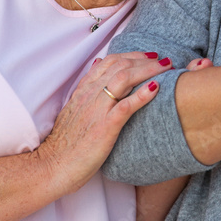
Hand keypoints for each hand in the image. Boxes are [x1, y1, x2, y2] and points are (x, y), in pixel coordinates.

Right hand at [36, 52, 167, 194]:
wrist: (53, 165)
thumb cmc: (67, 142)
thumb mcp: (74, 108)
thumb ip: (87, 88)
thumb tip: (97, 64)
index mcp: (84, 89)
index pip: (110, 61)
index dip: (132, 55)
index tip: (149, 56)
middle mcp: (91, 94)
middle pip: (121, 65)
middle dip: (146, 60)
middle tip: (165, 60)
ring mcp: (97, 109)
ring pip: (124, 78)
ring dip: (149, 70)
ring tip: (167, 68)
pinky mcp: (104, 127)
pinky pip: (125, 105)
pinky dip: (142, 94)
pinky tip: (156, 88)